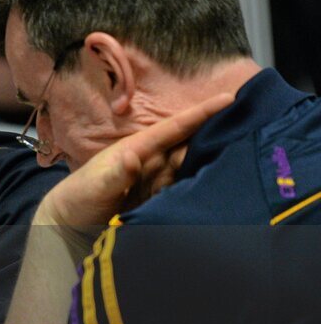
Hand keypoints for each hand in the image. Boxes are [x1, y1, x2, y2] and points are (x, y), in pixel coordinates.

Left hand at [38, 92, 233, 232]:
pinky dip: (204, 184)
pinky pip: (187, 188)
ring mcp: (159, 180)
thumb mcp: (93, 187)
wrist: (71, 224)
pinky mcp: (162, 199)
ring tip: (246, 154)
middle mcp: (153, 161)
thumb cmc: (78, 198)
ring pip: (193, 165)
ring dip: (215, 160)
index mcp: (138, 149)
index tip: (229, 99)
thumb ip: (114, 175)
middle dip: (218, 134)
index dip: (201, 114)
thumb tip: (131, 158)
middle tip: (251, 128)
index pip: (175, 128)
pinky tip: (224, 182)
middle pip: (191, 145)